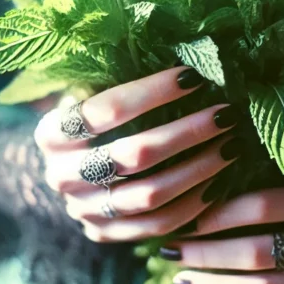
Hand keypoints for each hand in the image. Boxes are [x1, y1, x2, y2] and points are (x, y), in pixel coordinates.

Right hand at [34, 67, 240, 241]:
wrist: (68, 170)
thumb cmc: (92, 118)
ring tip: (233, 145)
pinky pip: (158, 225)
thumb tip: (187, 50)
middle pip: (133, 154)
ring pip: (150, 194)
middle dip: (188, 132)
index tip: (194, 75)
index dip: (153, 92)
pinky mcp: (105, 233)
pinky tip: (221, 182)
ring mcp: (83, 210)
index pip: (106, 110)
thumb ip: (118, 77)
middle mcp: (60, 175)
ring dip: (199, 168)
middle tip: (227, 113)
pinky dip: (194, 204)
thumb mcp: (91, 92)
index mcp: (50, 133)